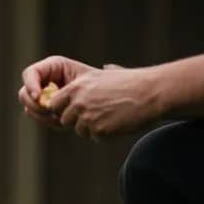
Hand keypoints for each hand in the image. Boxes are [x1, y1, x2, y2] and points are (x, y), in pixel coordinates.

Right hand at [17, 56, 97, 126]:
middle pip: (25, 93)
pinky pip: (38, 118)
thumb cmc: (101, 85)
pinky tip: (60, 122)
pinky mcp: (47, 110)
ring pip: (30, 108)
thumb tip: (51, 95)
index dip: (31, 85)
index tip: (38, 97)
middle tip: (48, 111)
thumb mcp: (87, 80)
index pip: (30, 73)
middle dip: (35, 105)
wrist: (108, 99)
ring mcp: (43, 97)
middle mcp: (44, 81)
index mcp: (52, 67)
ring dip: (41, 115)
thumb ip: (69, 86)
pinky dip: (46, 121)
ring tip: (57, 118)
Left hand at [49, 67, 164, 139]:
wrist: (150, 93)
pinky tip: (117, 123)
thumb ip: (101, 75)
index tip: (76, 108)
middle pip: (65, 120)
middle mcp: (78, 102)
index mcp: (76, 87)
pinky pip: (95, 137)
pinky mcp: (99, 130)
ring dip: (92, 128)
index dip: (64, 108)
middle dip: (77, 120)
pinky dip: (105, 134)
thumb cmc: (133, 82)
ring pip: (80, 130)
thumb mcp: (111, 74)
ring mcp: (88, 117)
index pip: (54, 104)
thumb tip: (107, 67)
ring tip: (110, 116)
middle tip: (97, 114)